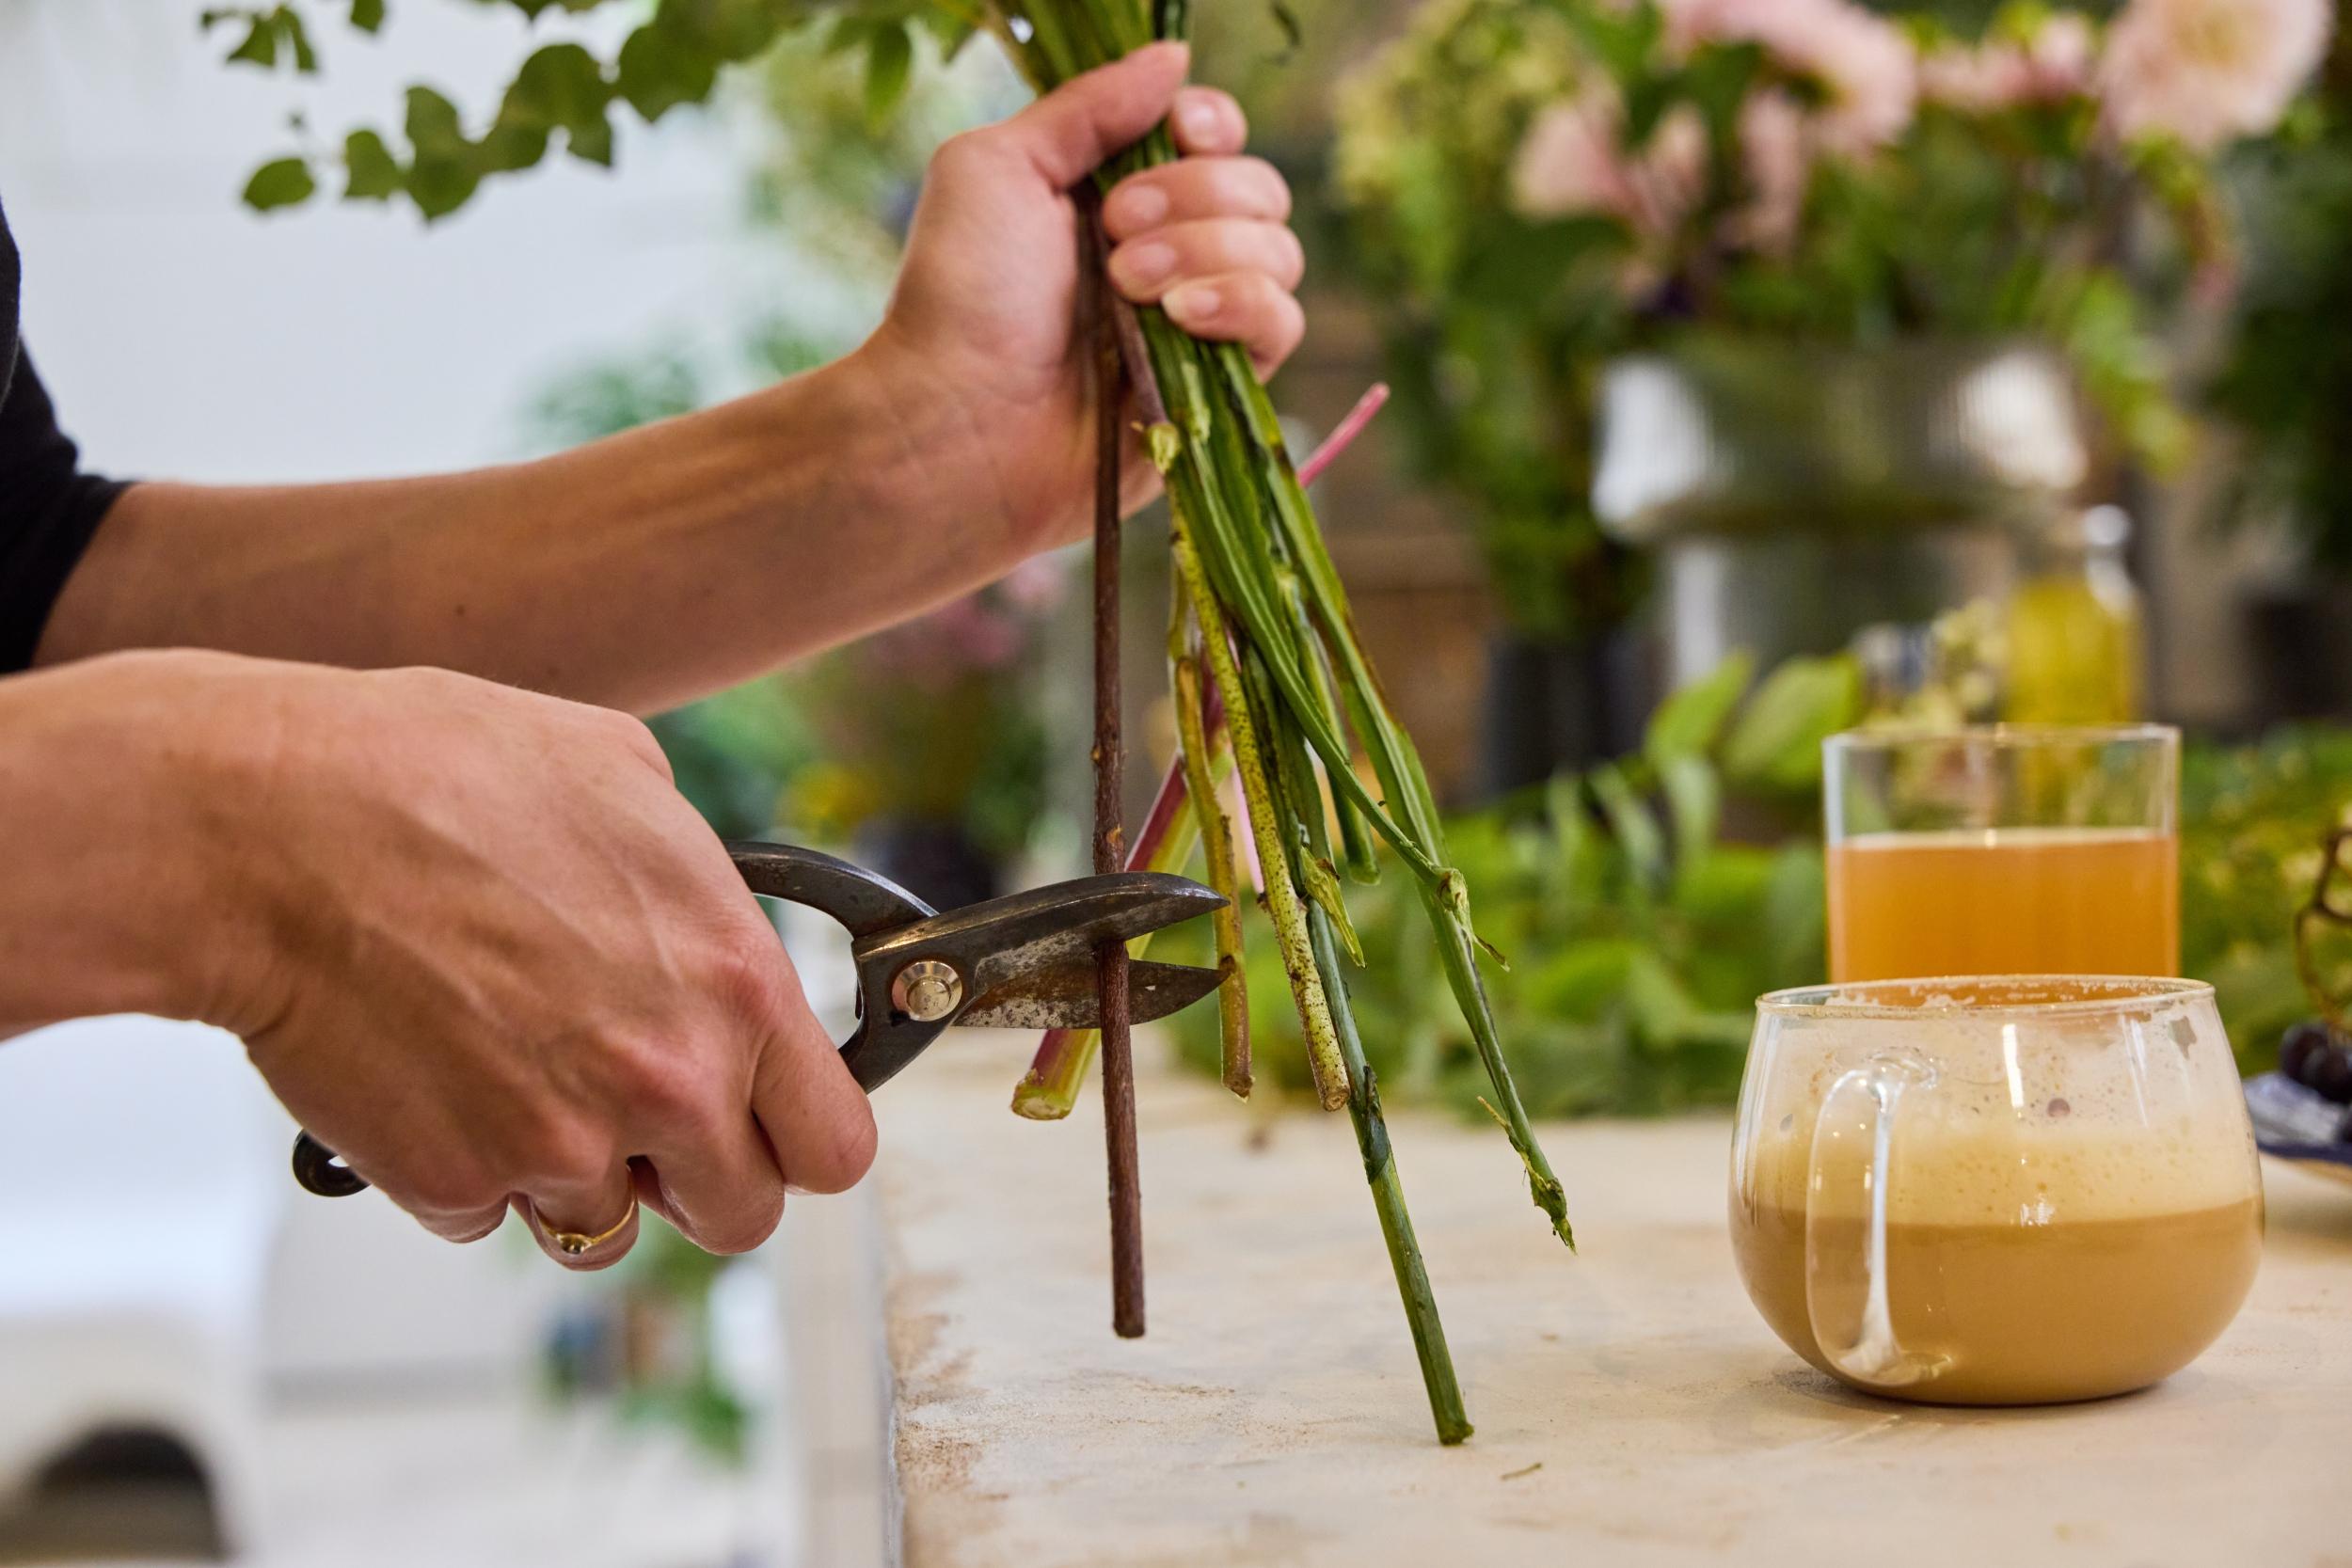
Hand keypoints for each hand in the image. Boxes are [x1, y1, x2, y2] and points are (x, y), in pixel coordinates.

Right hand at [165, 653, 872, 1267]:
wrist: (267, 829)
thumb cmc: (434, 776)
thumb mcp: (623, 777)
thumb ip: (698, 881)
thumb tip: (713, 917)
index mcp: (735, 985)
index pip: (834, 1144)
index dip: (799, 1139)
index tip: (767, 1122)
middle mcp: (668, 1082)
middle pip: (738, 1215)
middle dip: (694, 1177)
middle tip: (638, 1115)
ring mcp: (560, 1145)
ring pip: (603, 1227)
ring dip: (573, 1174)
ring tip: (513, 1073)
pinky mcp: (453, 1182)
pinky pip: (487, 1214)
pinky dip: (464, 1168)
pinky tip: (432, 1073)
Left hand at [860, 42, 1303, 552]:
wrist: (958, 420)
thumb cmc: (960, 295)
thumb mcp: (1000, 167)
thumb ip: (1089, 107)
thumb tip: (1175, 56)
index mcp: (1120, 193)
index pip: (1216, 138)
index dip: (1211, 126)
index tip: (1176, 132)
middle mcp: (1171, 253)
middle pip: (1259, 188)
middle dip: (1197, 195)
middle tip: (1115, 231)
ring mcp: (1199, 323)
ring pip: (1278, 252)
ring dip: (1209, 252)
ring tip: (1130, 285)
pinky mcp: (1220, 390)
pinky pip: (1283, 324)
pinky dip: (1242, 306)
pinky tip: (1181, 320)